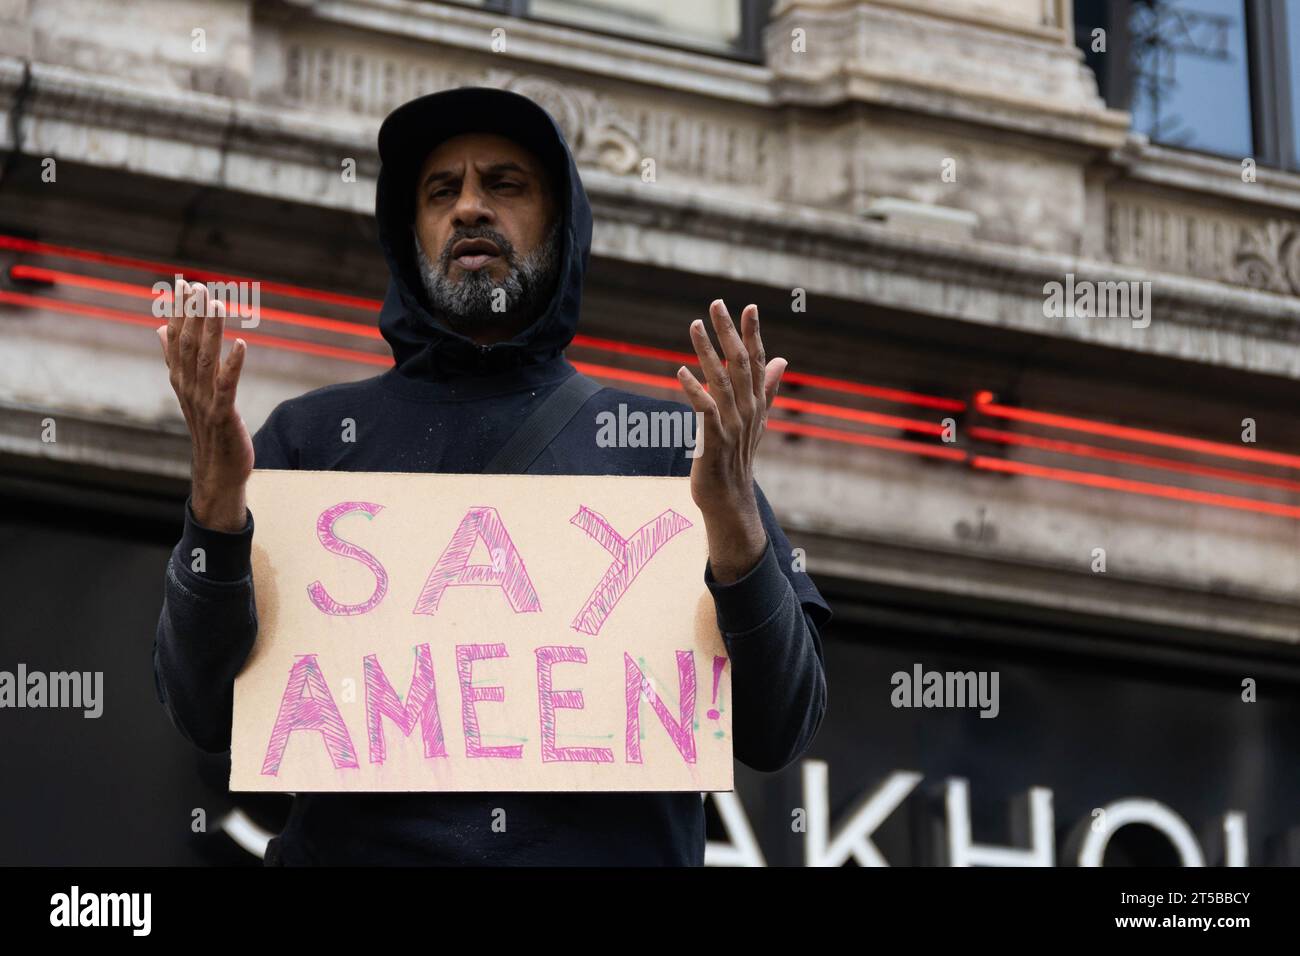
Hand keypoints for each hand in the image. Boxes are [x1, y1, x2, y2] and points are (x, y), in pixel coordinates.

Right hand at [156, 279, 253, 531]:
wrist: (216, 470)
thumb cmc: (208, 428)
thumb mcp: (189, 390)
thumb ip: (174, 358)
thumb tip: (159, 329)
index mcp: (180, 379)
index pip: (176, 338)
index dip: (178, 310)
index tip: (180, 283)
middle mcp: (188, 387)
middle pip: (189, 345)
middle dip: (192, 314)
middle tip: (196, 285)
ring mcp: (204, 401)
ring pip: (206, 360)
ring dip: (210, 331)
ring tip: (216, 304)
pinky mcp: (222, 415)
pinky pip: (227, 386)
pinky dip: (233, 364)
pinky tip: (242, 344)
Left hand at [676, 299, 785, 582]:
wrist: (731, 499)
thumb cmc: (738, 457)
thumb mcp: (757, 420)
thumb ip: (769, 388)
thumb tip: (783, 359)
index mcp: (756, 403)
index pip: (758, 362)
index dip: (753, 334)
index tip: (750, 306)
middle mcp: (747, 411)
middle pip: (739, 364)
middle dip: (729, 332)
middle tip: (717, 303)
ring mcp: (731, 426)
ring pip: (720, 381)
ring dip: (707, 352)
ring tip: (695, 326)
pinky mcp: (713, 441)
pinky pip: (704, 411)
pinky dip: (694, 391)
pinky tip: (681, 372)